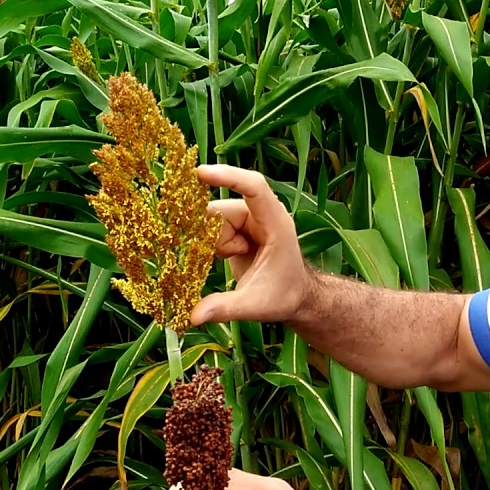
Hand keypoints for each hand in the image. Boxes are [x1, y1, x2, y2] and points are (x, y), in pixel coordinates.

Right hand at [191, 165, 308, 325]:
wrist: (295, 297)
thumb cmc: (283, 297)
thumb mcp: (255, 305)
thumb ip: (225, 308)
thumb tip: (194, 316)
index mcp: (276, 224)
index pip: (254, 188)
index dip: (229, 176)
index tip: (200, 173)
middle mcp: (263, 216)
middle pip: (223, 210)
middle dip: (210, 233)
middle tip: (209, 254)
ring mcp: (250, 220)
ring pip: (214, 219)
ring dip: (213, 242)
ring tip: (227, 260)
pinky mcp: (240, 228)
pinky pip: (214, 227)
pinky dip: (213, 243)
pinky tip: (226, 257)